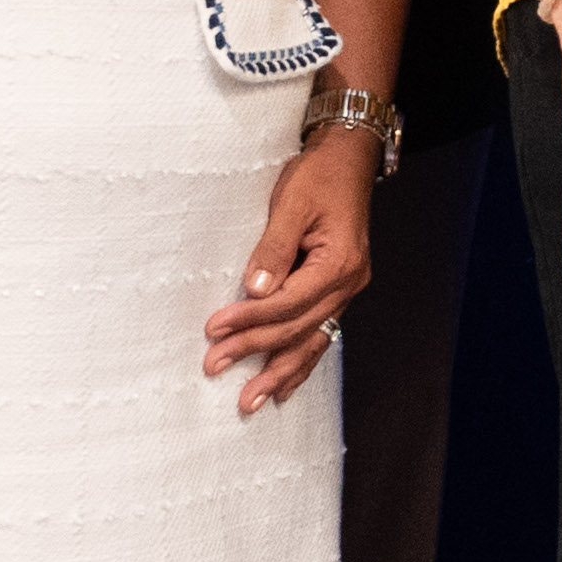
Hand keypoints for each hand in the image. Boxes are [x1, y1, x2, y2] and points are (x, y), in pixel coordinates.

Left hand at [206, 124, 381, 414]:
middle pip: (297, 328)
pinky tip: (284, 387)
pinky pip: (319, 334)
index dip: (249, 318)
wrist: (348, 160)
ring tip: (251, 401)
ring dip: (280, 373)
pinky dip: (301, 362)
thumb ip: (273, 248)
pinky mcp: (336, 291)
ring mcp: (346, 290)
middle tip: (214, 366)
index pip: (288, 302)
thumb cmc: (319, 176)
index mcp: (338, 262)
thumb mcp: (291, 203)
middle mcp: (348, 283)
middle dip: (254, 350)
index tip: (213, 329)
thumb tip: (253, 290)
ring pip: (312, 341)